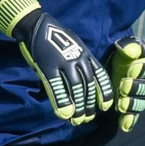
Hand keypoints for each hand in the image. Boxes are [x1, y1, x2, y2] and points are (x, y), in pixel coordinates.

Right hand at [0, 0, 112, 123]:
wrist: (38, 25)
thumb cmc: (56, 38)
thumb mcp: (75, 46)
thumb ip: (81, 61)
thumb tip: (87, 81)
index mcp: (86, 54)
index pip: (100, 75)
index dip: (104, 92)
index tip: (106, 107)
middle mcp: (78, 59)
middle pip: (88, 85)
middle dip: (89, 104)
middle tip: (88, 119)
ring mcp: (64, 62)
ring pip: (75, 88)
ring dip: (77, 106)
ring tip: (77, 120)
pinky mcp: (48, 67)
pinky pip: (57, 87)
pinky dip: (61, 101)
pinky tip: (63, 113)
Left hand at [108, 36, 144, 130]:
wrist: (109, 72)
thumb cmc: (118, 57)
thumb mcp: (122, 48)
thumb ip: (129, 46)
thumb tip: (130, 51)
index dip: (142, 69)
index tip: (131, 70)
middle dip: (136, 88)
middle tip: (123, 87)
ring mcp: (143, 98)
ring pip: (141, 103)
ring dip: (132, 104)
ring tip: (121, 105)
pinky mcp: (134, 109)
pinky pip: (134, 116)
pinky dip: (129, 121)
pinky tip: (123, 126)